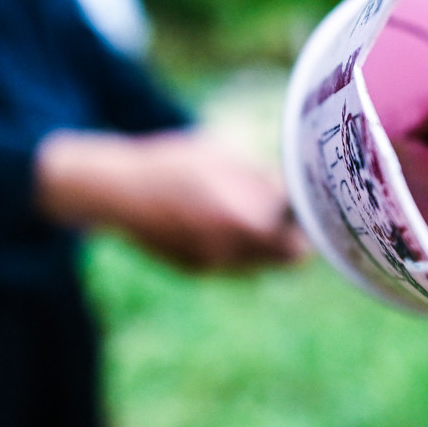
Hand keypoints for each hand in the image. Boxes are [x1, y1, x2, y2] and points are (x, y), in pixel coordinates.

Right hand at [35, 129, 306, 270]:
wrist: (117, 191)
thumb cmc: (173, 163)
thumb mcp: (224, 156)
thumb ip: (263, 179)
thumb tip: (296, 190)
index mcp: (241, 220)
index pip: (298, 243)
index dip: (308, 225)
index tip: (309, 205)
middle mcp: (229, 252)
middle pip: (285, 259)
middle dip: (290, 236)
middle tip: (288, 210)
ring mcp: (210, 265)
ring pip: (259, 264)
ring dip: (265, 242)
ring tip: (250, 209)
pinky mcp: (193, 270)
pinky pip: (232, 263)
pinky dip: (237, 246)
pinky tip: (218, 218)